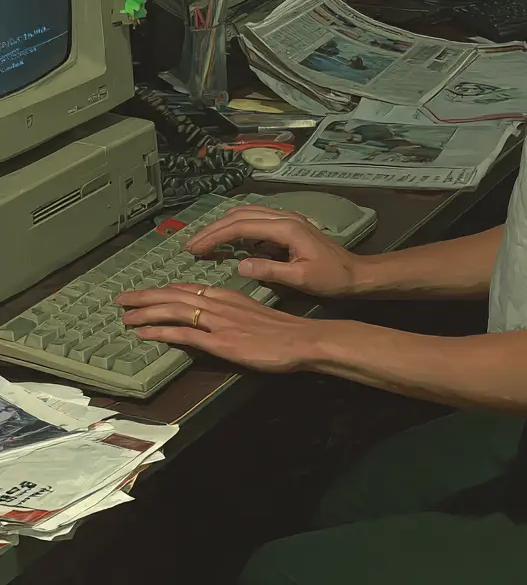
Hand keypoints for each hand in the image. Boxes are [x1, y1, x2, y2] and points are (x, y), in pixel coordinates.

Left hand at [116, 284, 321, 372]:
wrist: (300, 339)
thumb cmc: (282, 330)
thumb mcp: (252, 314)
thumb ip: (230, 314)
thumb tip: (211, 317)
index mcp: (227, 296)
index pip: (187, 289)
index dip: (161, 291)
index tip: (143, 293)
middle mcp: (218, 303)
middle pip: (174, 295)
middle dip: (144, 296)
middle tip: (120, 299)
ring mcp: (218, 322)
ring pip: (174, 310)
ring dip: (146, 311)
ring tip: (125, 315)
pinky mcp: (220, 342)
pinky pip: (184, 334)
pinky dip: (161, 331)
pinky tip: (145, 333)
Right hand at [185, 205, 362, 297]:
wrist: (355, 272)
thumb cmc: (331, 277)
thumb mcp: (300, 278)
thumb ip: (270, 270)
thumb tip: (239, 265)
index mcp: (286, 227)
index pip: (242, 225)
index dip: (215, 235)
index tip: (194, 248)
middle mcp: (285, 217)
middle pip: (240, 215)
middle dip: (213, 228)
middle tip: (190, 245)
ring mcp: (287, 219)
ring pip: (247, 214)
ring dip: (224, 226)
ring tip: (203, 242)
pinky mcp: (289, 226)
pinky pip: (256, 220)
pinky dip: (237, 227)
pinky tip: (228, 242)